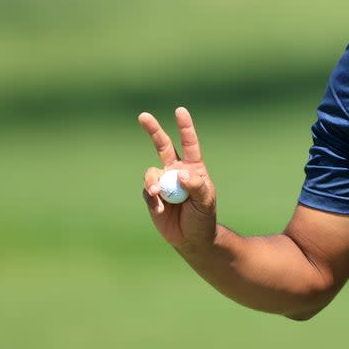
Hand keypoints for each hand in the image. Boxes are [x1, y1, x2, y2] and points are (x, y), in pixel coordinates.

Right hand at [139, 107, 217, 250]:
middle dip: (153, 130)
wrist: (191, 237)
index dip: (185, 127)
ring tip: (159, 196)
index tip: (180, 110)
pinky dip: (152, 200)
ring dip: (154, 183)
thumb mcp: (205, 201)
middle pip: (163, 146)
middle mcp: (176, 170)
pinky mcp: (152, 196)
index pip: (189, 143)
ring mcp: (163, 182)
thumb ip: (196, 186)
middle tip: (143, 115)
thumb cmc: (203, 216)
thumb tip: (181, 174)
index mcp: (193, 167)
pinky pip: (148, 192)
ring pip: (151, 173)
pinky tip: (159, 210)